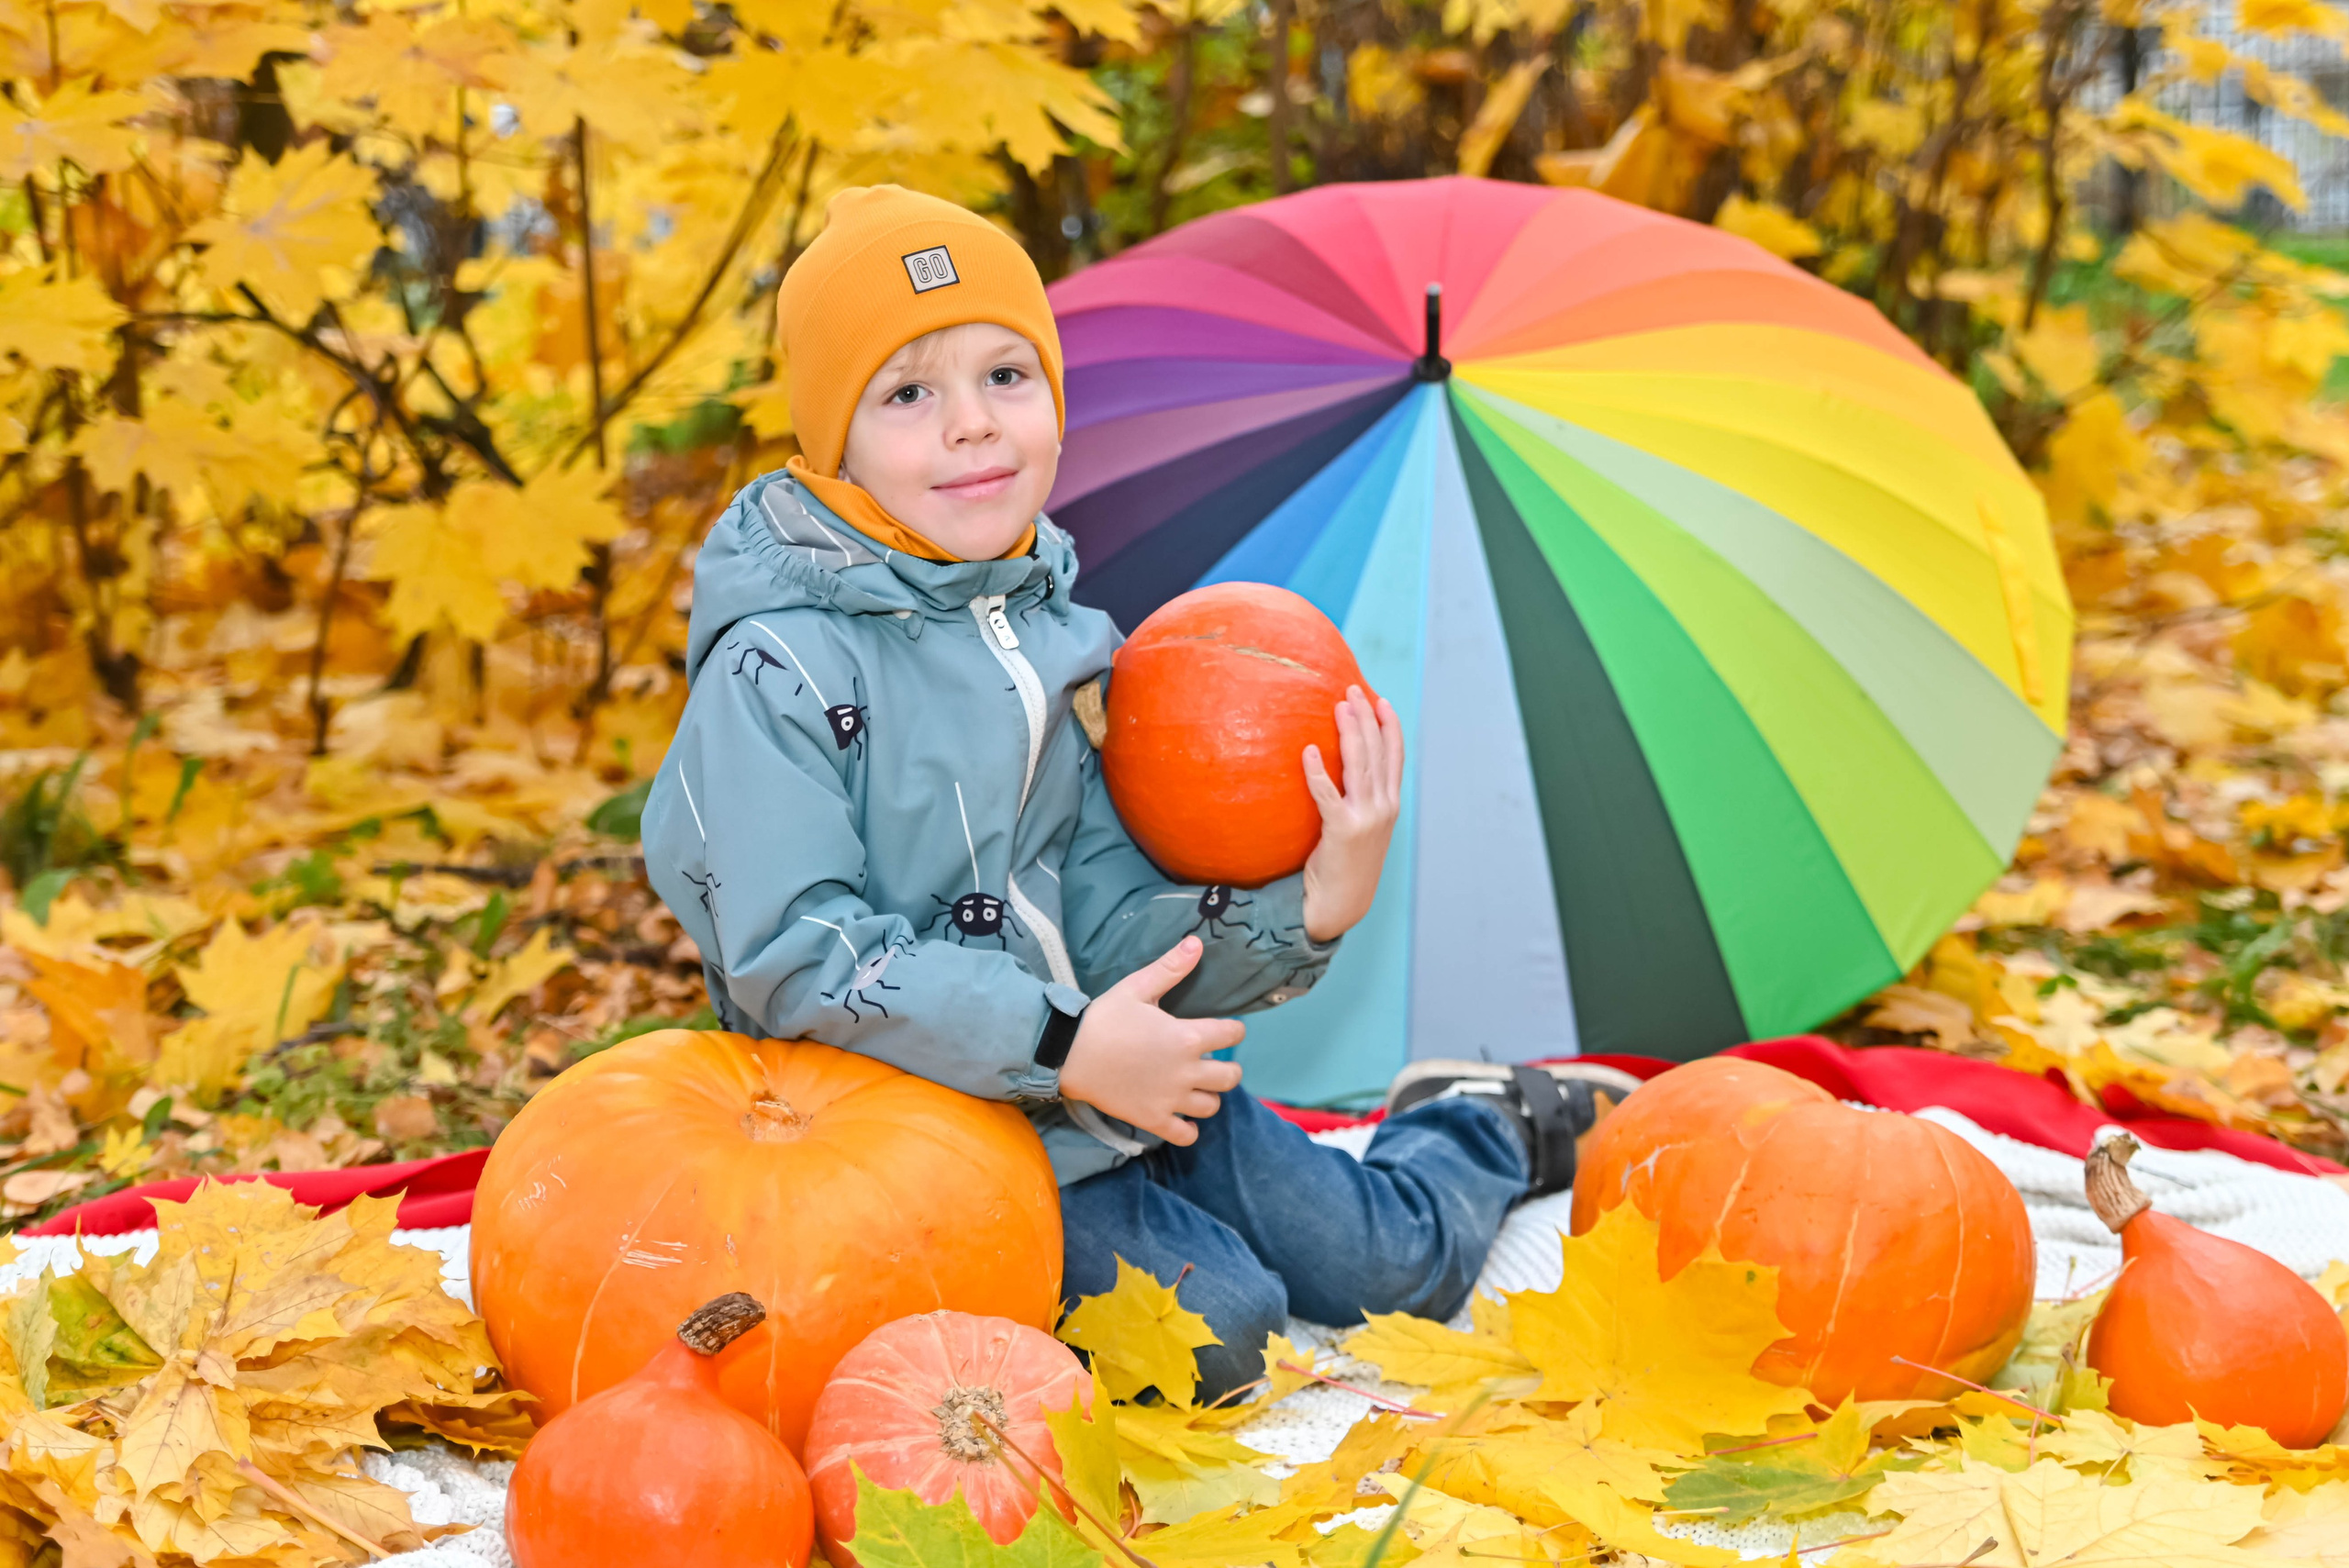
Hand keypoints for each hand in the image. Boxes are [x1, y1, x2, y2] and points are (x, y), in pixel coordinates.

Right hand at [1057, 935, 1244, 1145]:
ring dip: (1209, 1096)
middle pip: (1231, 1077)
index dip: (1233, 1030)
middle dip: (1228, 1068)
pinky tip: (1180, 1116)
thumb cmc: (1104, 1018)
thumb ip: (1171, 968)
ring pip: (1211, 1106)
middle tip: (1213, 1062)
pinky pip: (1185, 1135)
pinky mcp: (1153, 1119)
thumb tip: (1197, 943)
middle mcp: (1186, 1070)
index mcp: (1187, 1036)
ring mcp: (1171, 1099)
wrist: (1068, 1053)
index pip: (1232, 1034)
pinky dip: (1188, 1129)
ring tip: (1196, 1087)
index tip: (1225, 1030)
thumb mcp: (1137, 987)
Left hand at [1300, 685, 1402, 943]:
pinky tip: (1308, 751)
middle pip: (1377, 751)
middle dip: (1366, 717)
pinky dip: (1318, 771)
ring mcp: (1366, 818)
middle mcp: (1384, 807)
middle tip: (1351, 690)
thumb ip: (1360, 800)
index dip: (1389, 726)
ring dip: (1349, 732)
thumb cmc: (1346, 864)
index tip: (1379, 700)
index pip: (1395, 756)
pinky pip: (1328, 793)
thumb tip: (1343, 770)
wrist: (1341, 904)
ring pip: (1359, 764)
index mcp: (1391, 805)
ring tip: (1338, 706)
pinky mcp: (1342, 830)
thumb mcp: (1362, 828)